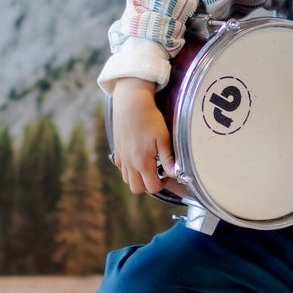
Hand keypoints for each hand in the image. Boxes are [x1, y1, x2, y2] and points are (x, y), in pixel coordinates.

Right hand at [110, 77, 174, 194]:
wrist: (131, 103)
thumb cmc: (149, 119)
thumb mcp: (163, 138)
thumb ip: (169, 159)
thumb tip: (175, 174)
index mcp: (142, 162)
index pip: (151, 187)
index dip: (161, 184)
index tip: (166, 174)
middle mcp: (129, 163)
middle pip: (136, 189)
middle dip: (148, 184)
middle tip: (157, 172)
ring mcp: (121, 157)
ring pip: (127, 179)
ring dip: (137, 177)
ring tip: (148, 164)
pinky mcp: (117, 149)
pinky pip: (120, 167)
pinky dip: (128, 168)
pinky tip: (137, 157)